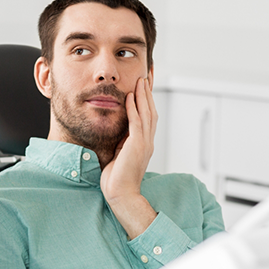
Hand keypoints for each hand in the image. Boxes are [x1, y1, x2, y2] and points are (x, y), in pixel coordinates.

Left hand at [100, 77, 157, 237]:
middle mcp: (147, 141)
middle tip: (147, 74)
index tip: (145, 84)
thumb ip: (121, 141)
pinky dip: (135, 108)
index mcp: (144, 143)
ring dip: (144, 95)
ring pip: (147, 113)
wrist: (120, 194)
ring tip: (141, 79)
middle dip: (149, 92)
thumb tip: (117, 130)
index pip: (148, 115)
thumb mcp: (119, 154)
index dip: (147, 99)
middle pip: (151, 110)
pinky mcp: (137, 146)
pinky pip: (137, 123)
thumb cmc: (116, 178)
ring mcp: (144, 143)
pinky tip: (131, 96)